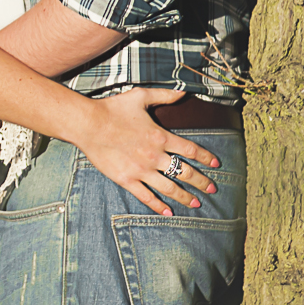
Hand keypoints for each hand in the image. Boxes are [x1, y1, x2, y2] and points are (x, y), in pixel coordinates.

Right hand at [73, 87, 220, 216]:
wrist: (87, 124)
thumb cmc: (112, 109)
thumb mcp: (140, 96)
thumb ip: (164, 95)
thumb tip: (184, 92)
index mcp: (161, 137)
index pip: (191, 150)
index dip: (206, 158)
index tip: (216, 164)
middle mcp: (155, 156)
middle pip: (186, 172)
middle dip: (202, 182)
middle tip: (212, 189)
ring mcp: (141, 170)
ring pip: (170, 188)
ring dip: (186, 197)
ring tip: (196, 203)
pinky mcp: (126, 179)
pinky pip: (146, 196)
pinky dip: (158, 206)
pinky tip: (168, 212)